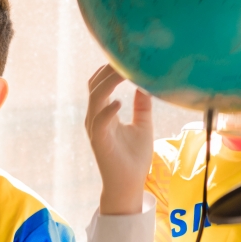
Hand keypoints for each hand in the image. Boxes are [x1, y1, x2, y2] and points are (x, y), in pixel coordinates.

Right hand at [86, 64, 153, 215]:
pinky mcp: (99, 142)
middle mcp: (96, 118)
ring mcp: (96, 129)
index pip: (100, 84)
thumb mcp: (143, 126)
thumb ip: (143, 106)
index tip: (127, 55)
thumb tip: (145, 84)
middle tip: (126, 55)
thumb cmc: (134, 158)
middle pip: (95, 85)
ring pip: (95, 98)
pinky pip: (99, 122)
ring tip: (124, 70)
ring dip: (109, 83)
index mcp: (104, 113)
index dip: (110, 68)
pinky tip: (120, 102)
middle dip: (108, 69)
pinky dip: (108, 110)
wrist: (129, 186)